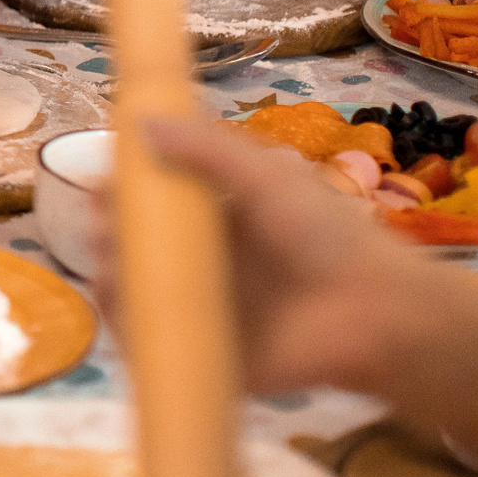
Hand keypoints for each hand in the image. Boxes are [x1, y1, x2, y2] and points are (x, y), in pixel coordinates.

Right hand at [133, 118, 477, 463]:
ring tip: (109, 265)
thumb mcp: (266, 176)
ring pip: (141, 295)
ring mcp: (207, 312)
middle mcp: (209, 265)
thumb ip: (206, 148)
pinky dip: (128, 331)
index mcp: (221, 221)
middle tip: (104, 227)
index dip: (126, 193)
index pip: (158, 203)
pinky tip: (119, 310)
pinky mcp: (211, 356)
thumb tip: (138, 121)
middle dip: (111, 234)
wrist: (373, 313)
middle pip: (141, 249)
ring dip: (112, 278)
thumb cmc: (325, 234)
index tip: (105, 183)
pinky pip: (158, 345)